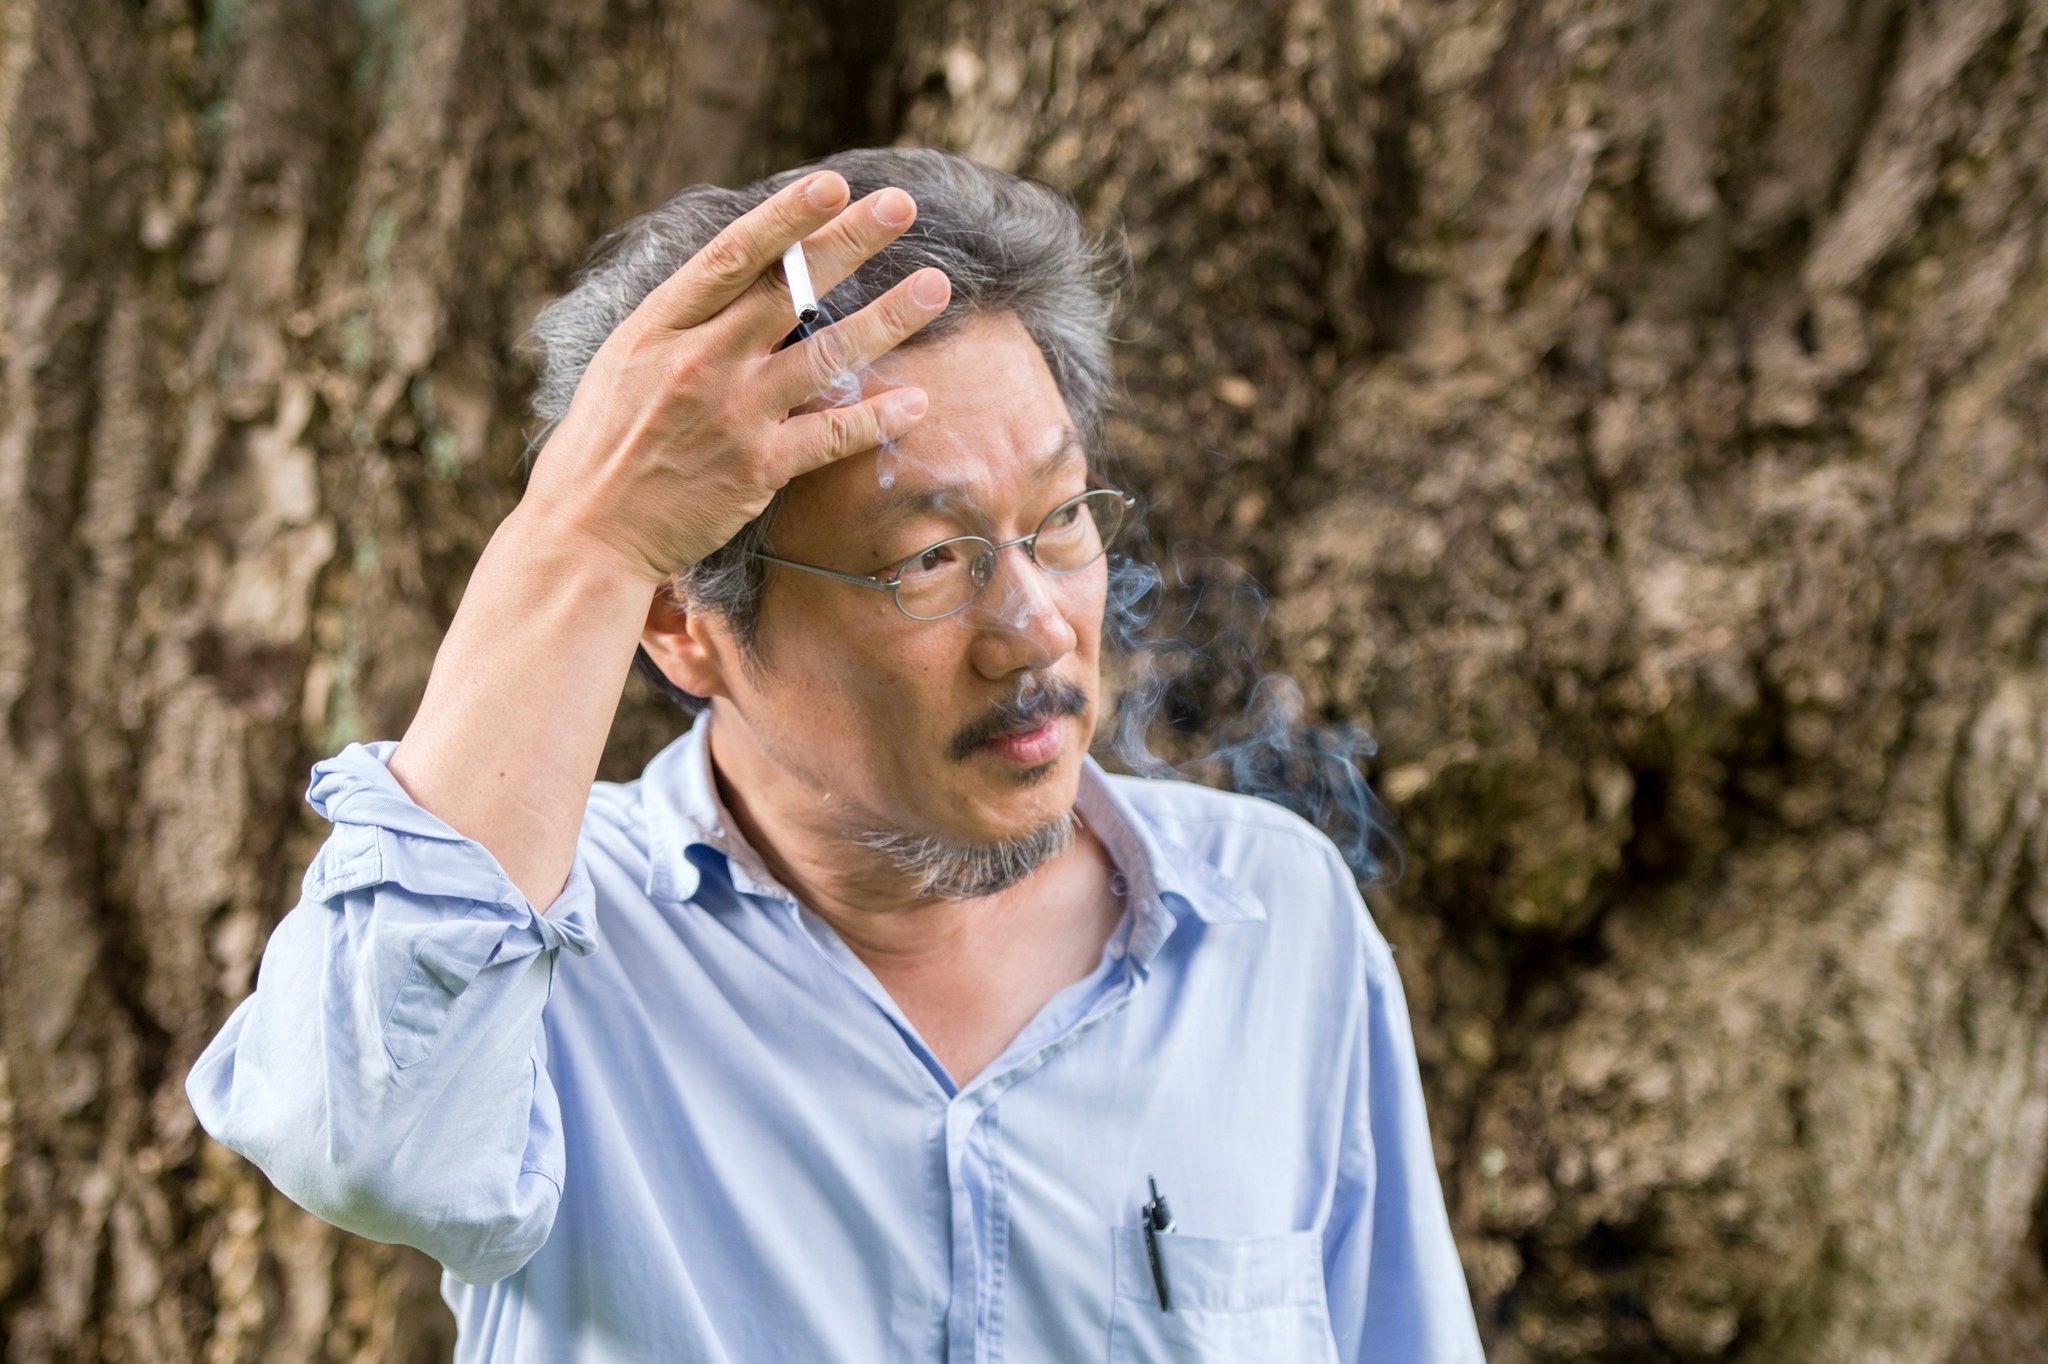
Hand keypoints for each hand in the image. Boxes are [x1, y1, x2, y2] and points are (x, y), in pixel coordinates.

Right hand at [520, 171, 950, 584]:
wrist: (587, 532)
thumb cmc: (604, 444)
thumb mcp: (626, 361)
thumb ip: (682, 320)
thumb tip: (738, 275)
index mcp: (661, 325)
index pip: (733, 255)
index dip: (786, 216)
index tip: (833, 185)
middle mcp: (699, 360)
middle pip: (789, 288)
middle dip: (850, 241)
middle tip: (901, 205)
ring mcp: (733, 413)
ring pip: (826, 352)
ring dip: (888, 316)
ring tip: (935, 286)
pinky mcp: (757, 467)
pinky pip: (832, 435)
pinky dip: (877, 417)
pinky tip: (918, 399)